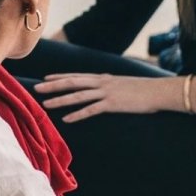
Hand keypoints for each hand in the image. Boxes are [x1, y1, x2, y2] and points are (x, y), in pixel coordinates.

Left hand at [33, 73, 176, 122]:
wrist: (159, 91)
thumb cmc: (144, 90)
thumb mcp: (124, 84)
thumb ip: (112, 86)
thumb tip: (106, 89)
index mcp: (104, 78)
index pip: (77, 76)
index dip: (60, 77)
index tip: (46, 78)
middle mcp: (102, 82)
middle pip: (72, 83)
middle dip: (53, 86)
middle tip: (36, 88)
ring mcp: (106, 93)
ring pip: (78, 96)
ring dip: (60, 100)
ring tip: (46, 104)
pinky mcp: (112, 104)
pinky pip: (91, 110)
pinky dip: (77, 115)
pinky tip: (67, 120)